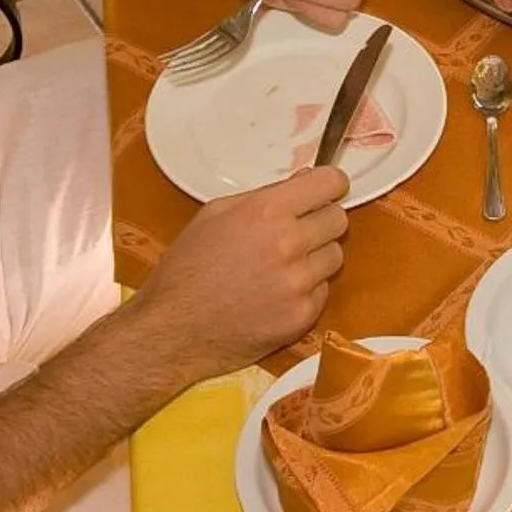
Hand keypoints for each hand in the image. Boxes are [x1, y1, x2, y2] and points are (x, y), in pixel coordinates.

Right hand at [140, 166, 350, 376]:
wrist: (172, 330)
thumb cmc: (186, 269)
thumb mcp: (214, 214)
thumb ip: (264, 194)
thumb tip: (304, 180)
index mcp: (265, 211)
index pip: (329, 183)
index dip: (330, 185)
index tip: (327, 191)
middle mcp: (288, 243)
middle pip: (338, 219)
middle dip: (321, 221)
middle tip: (298, 232)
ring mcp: (298, 282)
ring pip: (335, 256)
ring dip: (315, 258)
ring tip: (280, 267)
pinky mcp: (302, 315)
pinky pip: (323, 291)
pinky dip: (306, 291)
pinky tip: (275, 294)